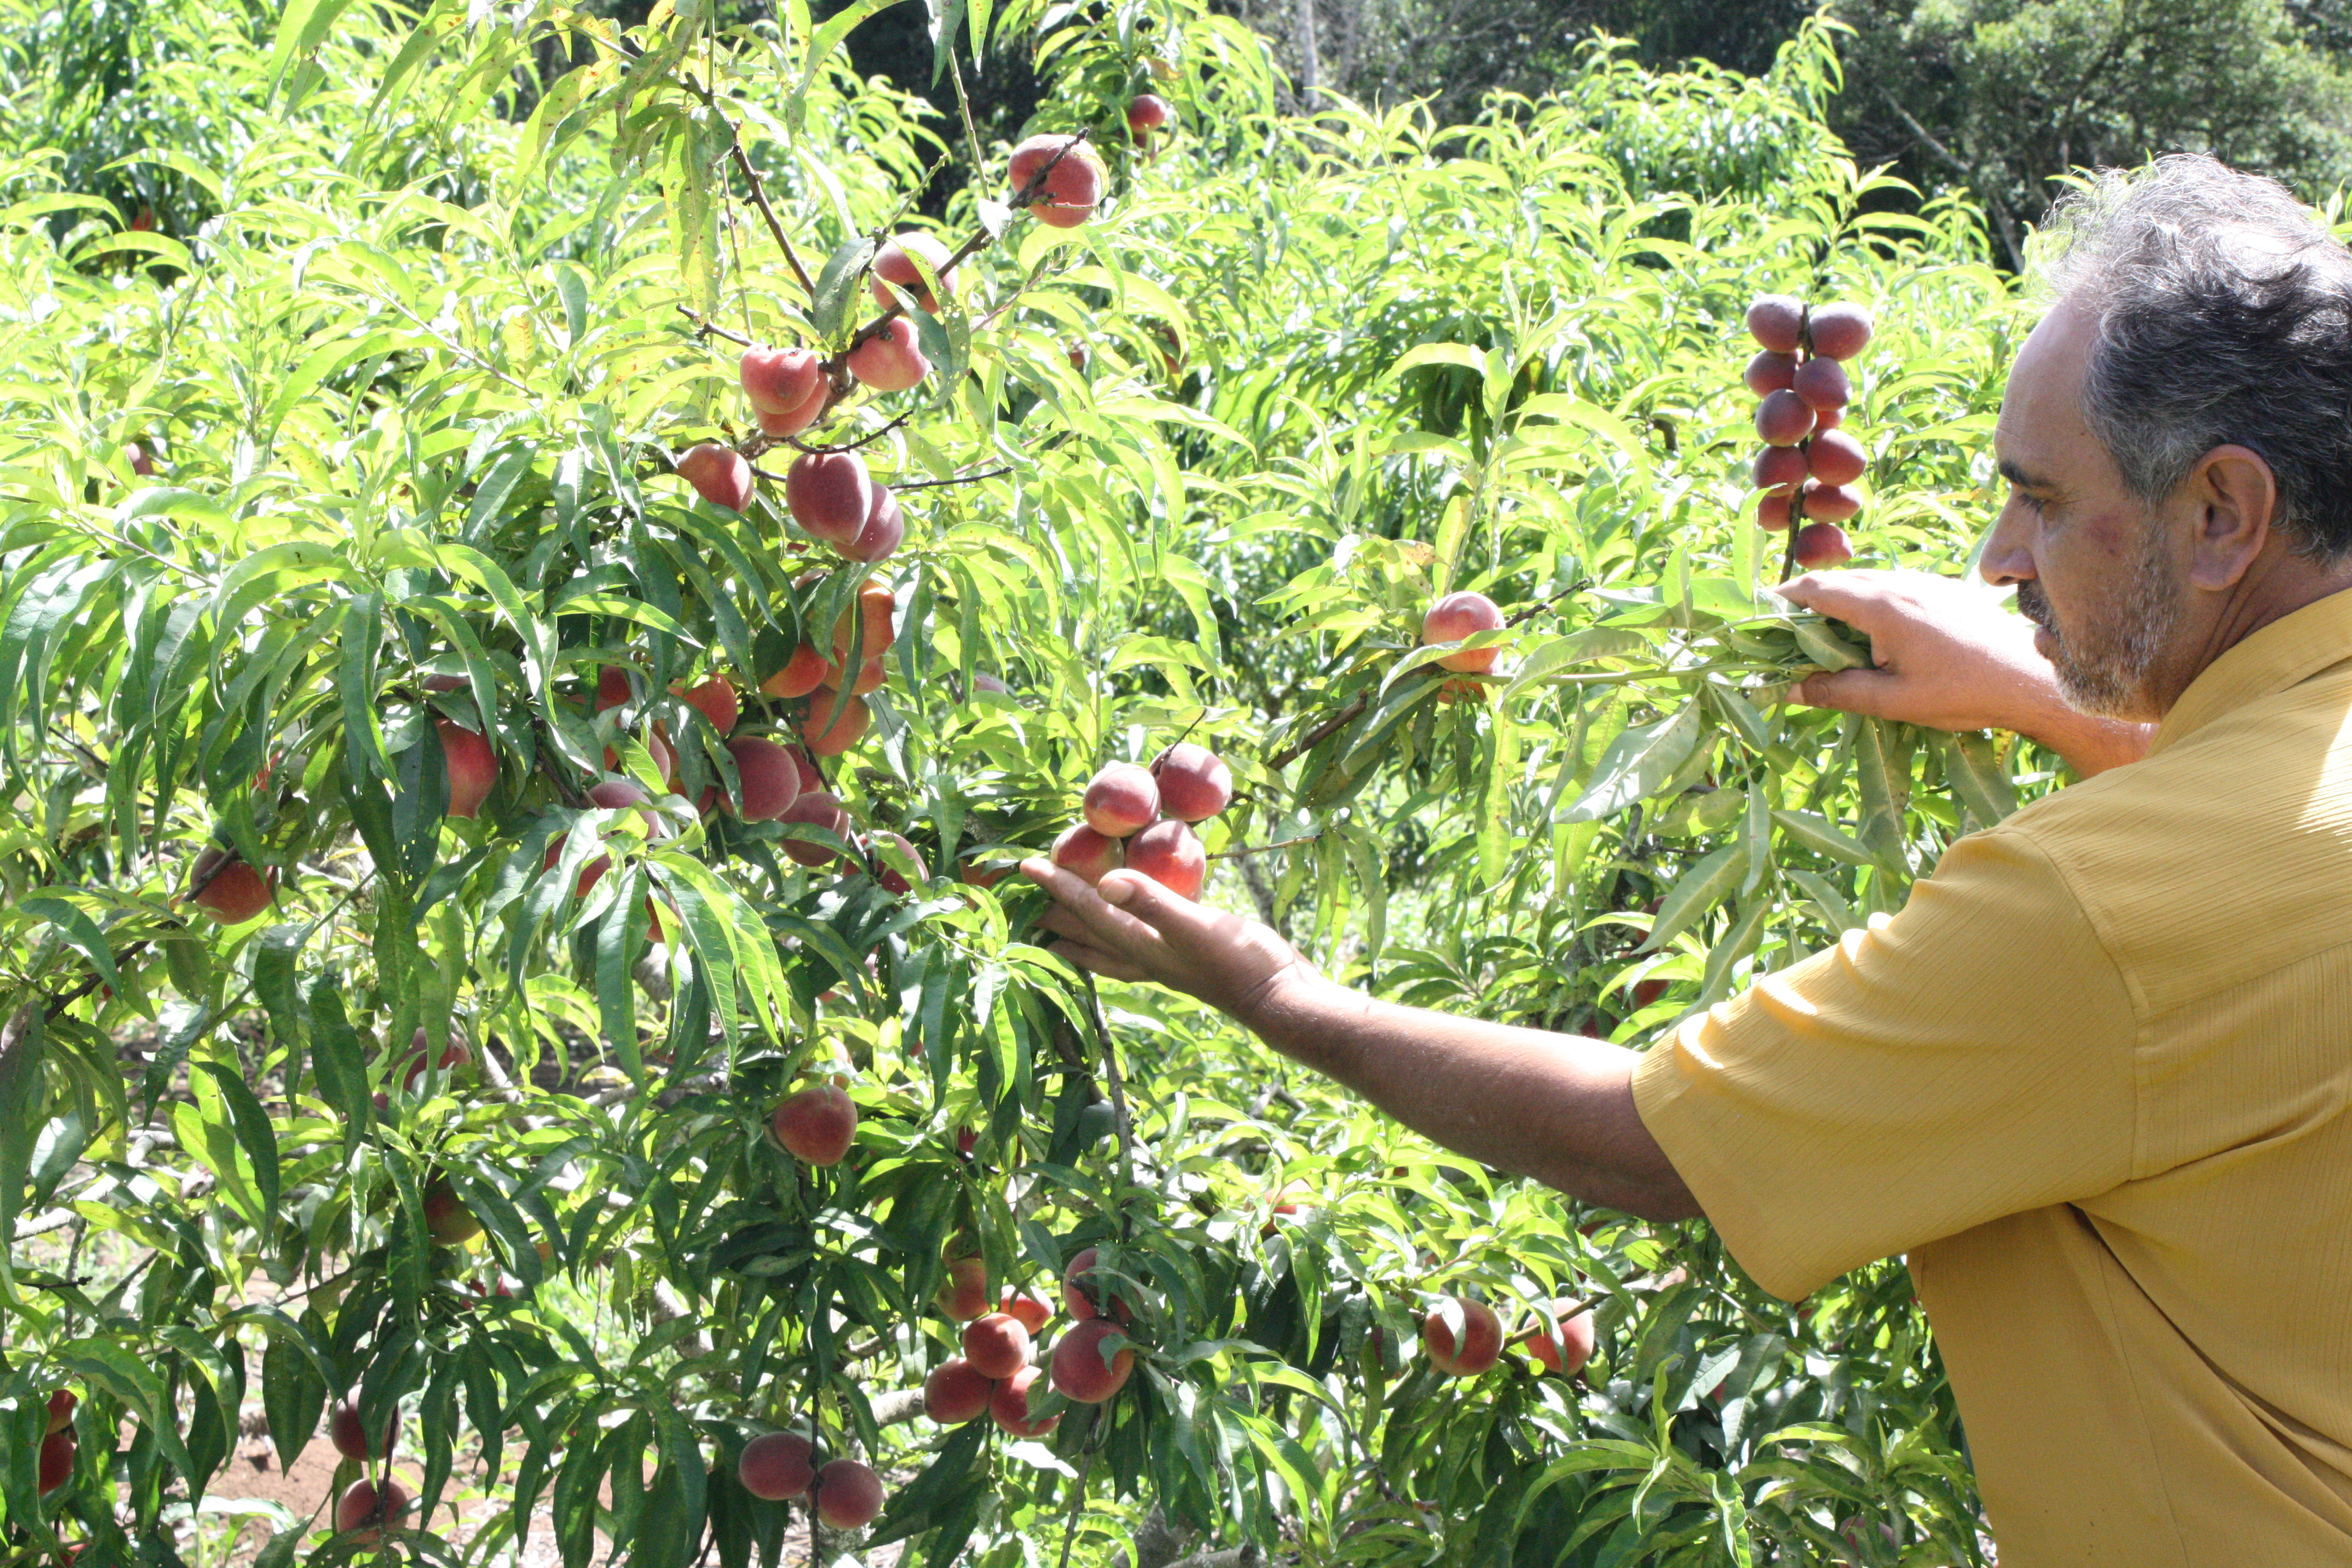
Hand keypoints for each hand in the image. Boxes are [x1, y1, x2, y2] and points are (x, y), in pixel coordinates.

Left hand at [1020, 860, 1325, 1026]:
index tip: (1025, 867)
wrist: (1282, 999)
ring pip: (1108, 949)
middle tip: (1022, 904)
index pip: (1088, 912)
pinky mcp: (1187, 960)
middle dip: (1054, 919)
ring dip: (1080, 937)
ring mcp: (1166, 963)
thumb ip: (1153, 903)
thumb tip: (1106, 882)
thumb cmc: (1242, 963)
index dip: (1057, 887)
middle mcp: (1145, 958)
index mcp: (1140, 946)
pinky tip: (1132, 929)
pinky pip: (1136, 947)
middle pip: (1087, 937)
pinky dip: (1120, 936)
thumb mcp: (1196, 926)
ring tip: (1056, 932)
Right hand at [1775, 569, 2060, 732]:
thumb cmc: (1962, 692)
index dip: (1784, 598)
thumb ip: (1837, 691)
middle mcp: (1900, 584)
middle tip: (1786, 630)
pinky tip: (1873, 633)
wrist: (2030, 679)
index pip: (1817, 589)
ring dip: (1840, 601)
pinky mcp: (1943, 589)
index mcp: (1881, 607)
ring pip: (1867, 581)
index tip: (1762, 613)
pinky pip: (1893, 586)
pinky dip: (1869, 602)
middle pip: (1838, 581)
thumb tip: (1789, 688)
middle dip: (1807, 601)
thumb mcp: (1892, 701)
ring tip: (1826, 634)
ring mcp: (1925, 582)